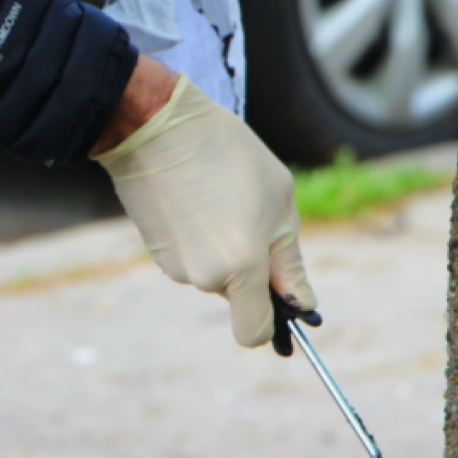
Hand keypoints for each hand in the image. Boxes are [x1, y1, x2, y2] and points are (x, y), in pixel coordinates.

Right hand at [94, 70, 316, 347]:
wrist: (156, 126)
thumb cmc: (227, 155)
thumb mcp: (279, 200)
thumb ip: (289, 260)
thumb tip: (302, 303)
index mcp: (242, 268)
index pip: (254, 331)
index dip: (273, 323)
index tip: (283, 297)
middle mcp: (205, 277)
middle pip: (238, 295)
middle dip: (251, 269)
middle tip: (254, 215)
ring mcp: (175, 267)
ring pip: (214, 274)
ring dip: (225, 249)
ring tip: (220, 198)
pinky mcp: (155, 252)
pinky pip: (192, 258)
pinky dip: (200, 240)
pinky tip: (196, 200)